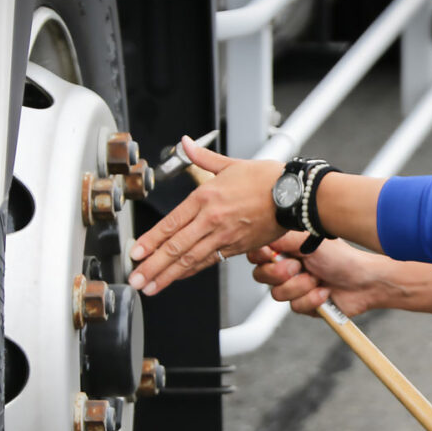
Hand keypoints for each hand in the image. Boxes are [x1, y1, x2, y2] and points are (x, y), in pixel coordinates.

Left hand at [127, 135, 285, 295]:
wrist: (296, 195)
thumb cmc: (267, 179)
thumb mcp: (230, 164)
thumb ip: (202, 158)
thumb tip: (185, 144)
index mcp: (205, 197)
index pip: (170, 224)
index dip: (150, 242)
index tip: (135, 253)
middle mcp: (211, 219)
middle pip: (176, 247)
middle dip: (152, 266)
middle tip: (135, 280)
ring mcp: (224, 236)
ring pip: (190, 260)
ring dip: (167, 276)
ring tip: (150, 287)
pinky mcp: (237, 248)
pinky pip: (208, 262)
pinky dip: (190, 272)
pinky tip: (177, 279)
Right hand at [249, 233, 385, 317]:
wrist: (364, 281)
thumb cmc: (341, 258)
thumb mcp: (309, 241)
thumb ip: (283, 239)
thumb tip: (264, 240)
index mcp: (286, 250)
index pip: (256, 254)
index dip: (259, 257)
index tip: (270, 254)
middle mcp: (286, 268)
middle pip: (260, 275)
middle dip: (280, 273)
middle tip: (298, 267)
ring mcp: (294, 287)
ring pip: (277, 293)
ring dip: (301, 286)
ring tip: (318, 279)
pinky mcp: (303, 304)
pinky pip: (294, 306)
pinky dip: (312, 299)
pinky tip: (325, 292)